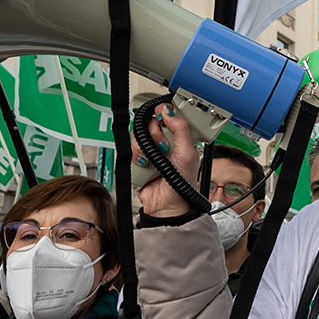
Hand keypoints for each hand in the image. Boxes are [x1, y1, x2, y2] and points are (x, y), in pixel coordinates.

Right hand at [133, 103, 199, 217]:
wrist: (168, 206)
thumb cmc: (183, 185)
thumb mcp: (188, 155)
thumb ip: (181, 130)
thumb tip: (169, 112)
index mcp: (177, 138)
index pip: (166, 116)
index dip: (163, 114)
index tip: (162, 117)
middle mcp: (162, 142)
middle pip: (149, 122)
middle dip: (155, 133)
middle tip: (164, 146)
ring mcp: (149, 151)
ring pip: (137, 135)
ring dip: (145, 147)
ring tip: (155, 160)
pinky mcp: (137, 160)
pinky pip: (129, 149)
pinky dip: (136, 157)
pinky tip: (145, 165)